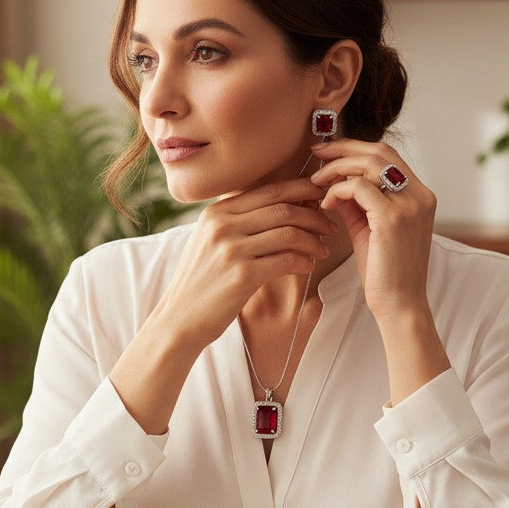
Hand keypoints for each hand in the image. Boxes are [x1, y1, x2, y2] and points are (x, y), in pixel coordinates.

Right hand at [156, 177, 333, 349]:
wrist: (179, 318)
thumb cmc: (202, 282)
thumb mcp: (210, 242)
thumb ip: (238, 222)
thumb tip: (284, 206)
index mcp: (216, 212)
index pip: (269, 190)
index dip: (301, 189)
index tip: (320, 196)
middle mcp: (222, 225)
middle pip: (283, 208)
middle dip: (314, 215)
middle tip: (329, 226)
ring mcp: (231, 249)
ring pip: (289, 233)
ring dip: (313, 241)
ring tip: (322, 250)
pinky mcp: (242, 275)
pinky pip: (286, 260)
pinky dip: (304, 262)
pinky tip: (308, 267)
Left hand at [310, 139, 436, 323]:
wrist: (399, 304)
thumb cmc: (384, 272)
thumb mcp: (369, 229)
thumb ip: (357, 204)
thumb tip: (335, 183)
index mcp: (419, 196)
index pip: (388, 154)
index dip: (356, 148)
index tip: (328, 153)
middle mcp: (419, 195)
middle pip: (380, 150)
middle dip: (343, 148)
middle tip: (316, 153)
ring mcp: (409, 205)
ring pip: (368, 164)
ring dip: (336, 168)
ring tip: (315, 181)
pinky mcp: (392, 218)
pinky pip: (358, 187)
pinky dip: (336, 190)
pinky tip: (326, 204)